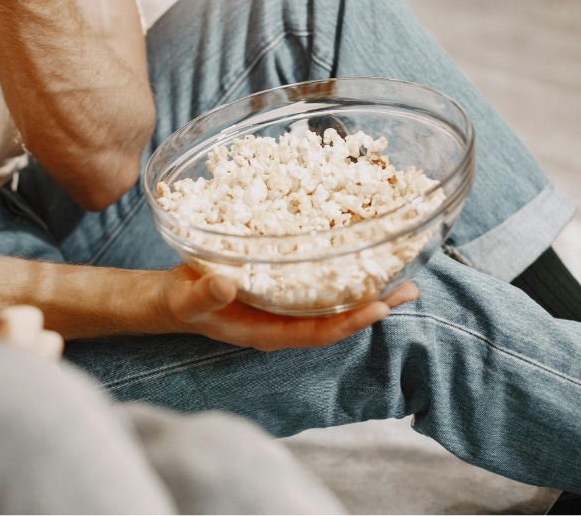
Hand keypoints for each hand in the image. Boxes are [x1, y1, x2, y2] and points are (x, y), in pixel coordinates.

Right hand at [157, 265, 419, 351]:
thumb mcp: (186, 300)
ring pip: (331, 297)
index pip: (317, 333)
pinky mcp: (280, 283)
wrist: (170, 297)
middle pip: (336, 316)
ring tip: (398, 267)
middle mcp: (283, 321)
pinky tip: (355, 246)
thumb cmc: (179, 304)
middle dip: (373, 303)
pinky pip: (317, 279)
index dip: (348, 322)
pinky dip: (340, 265)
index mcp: (267, 332)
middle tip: (409, 285)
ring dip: (364, 284)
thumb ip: (204, 295)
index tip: (378, 308)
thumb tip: (225, 283)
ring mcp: (283, 303)